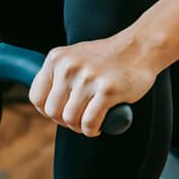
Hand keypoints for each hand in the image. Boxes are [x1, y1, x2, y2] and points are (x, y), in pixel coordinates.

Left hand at [29, 34, 158, 136]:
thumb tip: (44, 103)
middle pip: (52, 112)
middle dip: (64, 122)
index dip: (46, 111)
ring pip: (70, 119)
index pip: (37, 97)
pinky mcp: (107, 90)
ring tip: (88, 124)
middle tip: (78, 120)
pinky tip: (99, 127)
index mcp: (57, 58)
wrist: (140, 48)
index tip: (60, 113)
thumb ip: (59, 74)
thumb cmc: (108, 57)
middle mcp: (69, 67)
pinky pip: (89, 123)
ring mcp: (88, 78)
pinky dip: (92, 130)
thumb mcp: (75, 56)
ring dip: (79, 128)